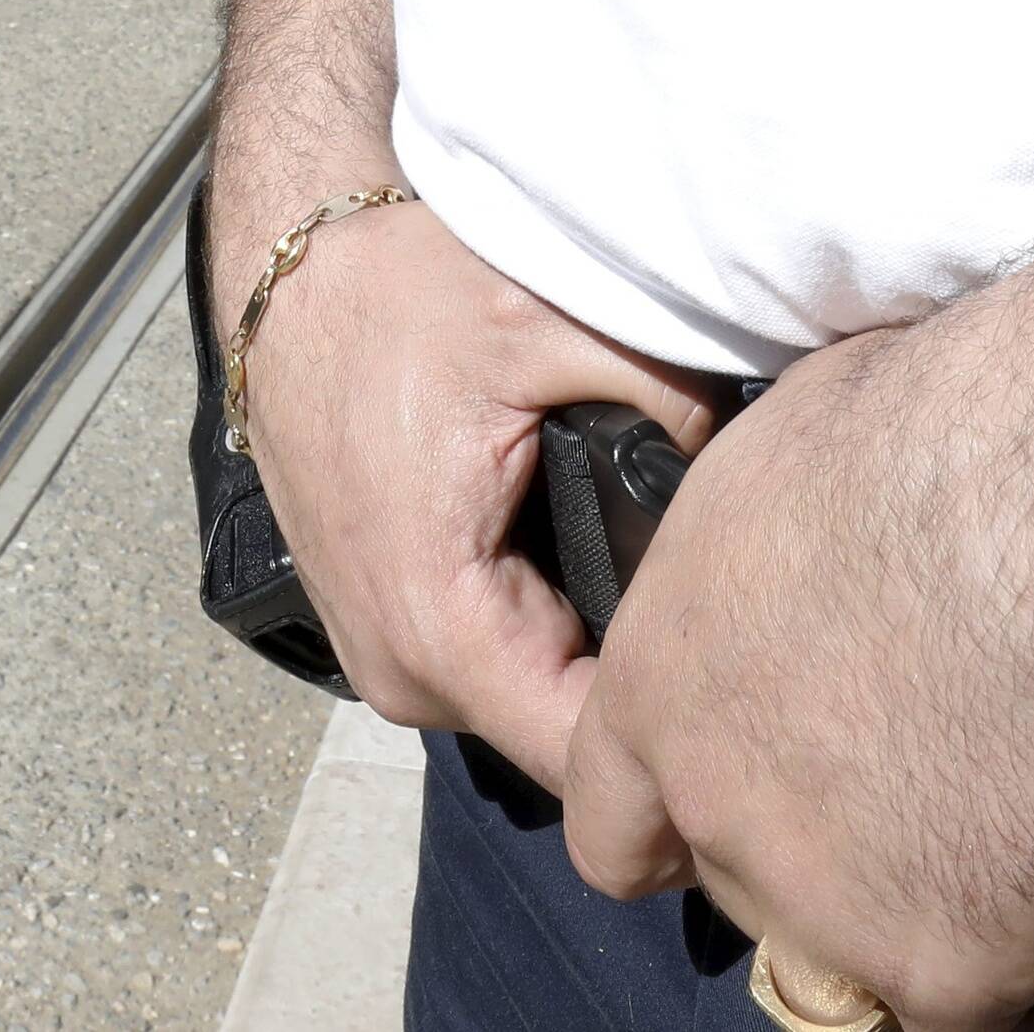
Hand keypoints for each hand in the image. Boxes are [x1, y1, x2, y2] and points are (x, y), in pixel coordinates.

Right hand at [234, 199, 723, 783]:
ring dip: (596, 652)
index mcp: (437, 621)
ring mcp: (383, 656)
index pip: (584, 752)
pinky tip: (589, 555)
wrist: (290, 280)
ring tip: (655, 562)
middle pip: (564, 735)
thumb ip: (667, 393)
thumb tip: (743, 459)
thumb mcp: (546, 322)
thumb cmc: (396, 296)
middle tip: (716, 585)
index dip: (671, 720)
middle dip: (644, 679)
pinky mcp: (383, 627)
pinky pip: (493, 663)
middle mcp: (401, 670)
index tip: (737, 651)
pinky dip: (547, 623)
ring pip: (532, 703)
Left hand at [558, 305, 1033, 1031]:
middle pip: (750, 880)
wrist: (1033, 509)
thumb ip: (756, 579)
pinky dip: (1033, 938)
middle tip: (922, 769)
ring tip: (1014, 790)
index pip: (616, 826)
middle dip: (825, 845)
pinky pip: (990, 985)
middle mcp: (713, 810)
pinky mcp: (943, 964)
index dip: (685, 823)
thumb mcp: (770, 481)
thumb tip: (805, 581)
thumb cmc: (921, 438)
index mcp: (655, 691)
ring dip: (929, 889)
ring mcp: (821, 900)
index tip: (743, 804)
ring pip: (869, 942)